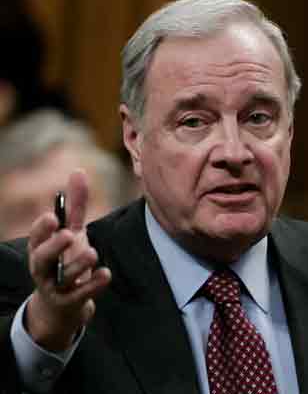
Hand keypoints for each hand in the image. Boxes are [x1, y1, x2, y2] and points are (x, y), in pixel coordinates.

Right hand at [26, 170, 110, 351]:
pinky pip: (81, 295)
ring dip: (77, 265)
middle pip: (42, 259)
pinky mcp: (71, 302)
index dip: (42, 229)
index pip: (36, 238)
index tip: (53, 216)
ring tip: (92, 252)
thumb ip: (74, 205)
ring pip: (63, 278)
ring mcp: (57, 287)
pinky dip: (93, 285)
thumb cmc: (65, 259)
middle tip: (68, 234)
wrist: (62, 303)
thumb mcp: (71, 231)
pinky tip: (106, 274)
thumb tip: (79, 171)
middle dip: (53, 247)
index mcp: (41, 248)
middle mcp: (44, 268)